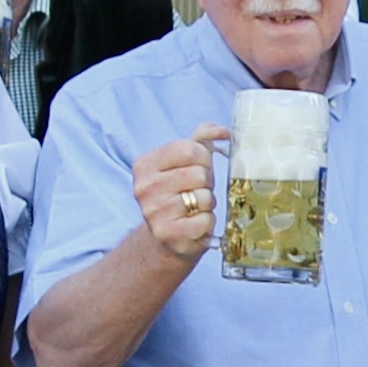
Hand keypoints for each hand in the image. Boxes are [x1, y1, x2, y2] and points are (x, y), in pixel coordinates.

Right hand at [131, 129, 226, 266]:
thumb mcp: (185, 161)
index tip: (199, 167)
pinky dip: (207, 222)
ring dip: (208, 203)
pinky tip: (195, 223)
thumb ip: (202, 138)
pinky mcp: (167, 234)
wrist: (167, 235)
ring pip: (205, 198)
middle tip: (196, 191)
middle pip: (199, 174)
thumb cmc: (179, 192)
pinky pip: (205, 220)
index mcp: (145, 165)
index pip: (189, 149)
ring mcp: (154, 212)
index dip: (203, 158)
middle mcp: (144, 187)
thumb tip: (223, 131)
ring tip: (194, 207)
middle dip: (206, 183)